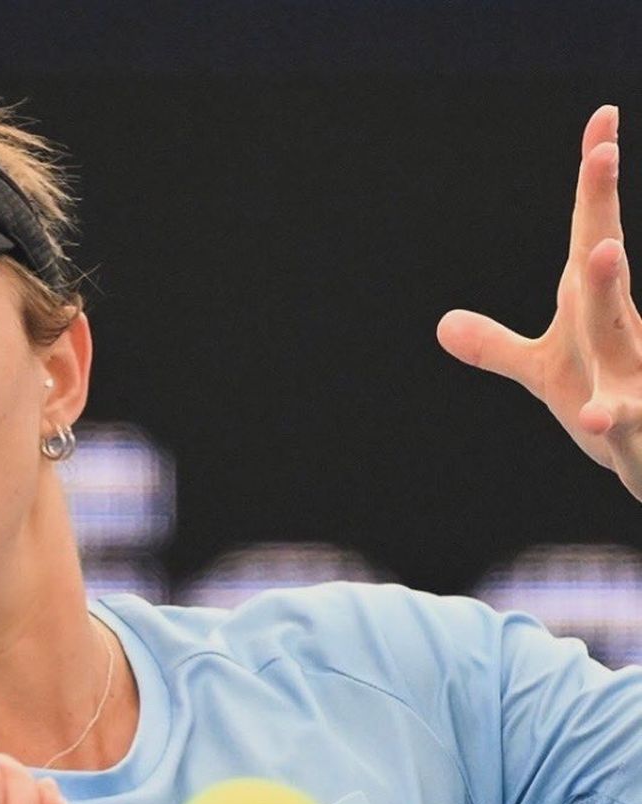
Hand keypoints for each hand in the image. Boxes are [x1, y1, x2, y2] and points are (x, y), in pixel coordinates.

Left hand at [437, 104, 641, 499]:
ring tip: (601, 249)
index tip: (601, 117)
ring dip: (608, 290)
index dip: (592, 184)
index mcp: (594, 310)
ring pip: (619, 330)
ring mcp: (632, 375)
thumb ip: (496, 347)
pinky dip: (612, 417)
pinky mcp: (634, 424)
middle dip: (599, 213)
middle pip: (603, 266)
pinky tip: (597, 418)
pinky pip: (625, 419)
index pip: (589, 238)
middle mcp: (617, 331)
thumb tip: (444, 324)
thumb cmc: (604, 402)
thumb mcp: (542, 373)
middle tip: (600, 153)